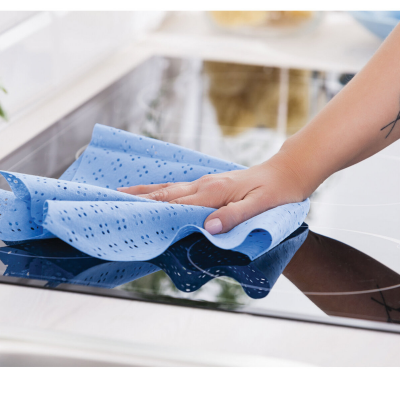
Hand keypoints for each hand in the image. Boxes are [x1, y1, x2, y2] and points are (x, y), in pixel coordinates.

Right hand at [117, 152, 307, 234]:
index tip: (130, 214)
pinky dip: (160, 191)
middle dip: (138, 197)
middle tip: (112, 200)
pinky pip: (179, 189)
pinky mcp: (209, 184)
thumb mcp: (260, 205)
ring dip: (145, 192)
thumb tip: (209, 227)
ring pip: (169, 188)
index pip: (177, 202)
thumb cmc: (276, 191)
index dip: (153, 209)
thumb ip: (234, 215)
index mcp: (214, 191)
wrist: (287, 171)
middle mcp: (205, 185)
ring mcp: (205, 183)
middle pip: (165, 192)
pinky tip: (153, 194)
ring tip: (121, 193)